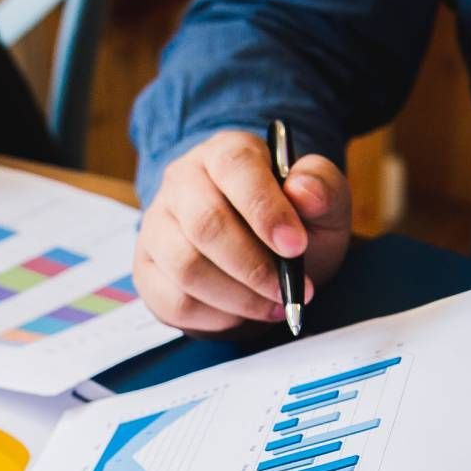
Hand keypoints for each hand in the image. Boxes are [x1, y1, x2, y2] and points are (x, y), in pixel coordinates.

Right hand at [136, 130, 352, 334]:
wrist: (262, 256)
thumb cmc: (290, 226)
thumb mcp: (323, 204)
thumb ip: (323, 190)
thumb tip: (304, 193)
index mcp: (224, 153)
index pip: (235, 168)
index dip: (265, 209)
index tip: (296, 247)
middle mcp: (181, 182)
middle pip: (205, 224)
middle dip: (253, 267)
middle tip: (289, 291)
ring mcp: (157, 226)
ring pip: (186, 268)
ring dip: (238, 298)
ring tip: (273, 306)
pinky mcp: (147, 270)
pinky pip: (173, 302)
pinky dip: (215, 317)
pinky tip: (241, 314)